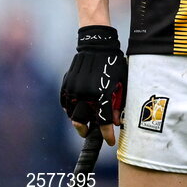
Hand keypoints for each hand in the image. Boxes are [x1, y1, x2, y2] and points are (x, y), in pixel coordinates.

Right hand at [60, 25, 126, 146]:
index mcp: (102, 94)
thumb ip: (118, 102)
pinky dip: (70, 109)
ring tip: (84, 121)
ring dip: (78, 120)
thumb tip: (117, 121)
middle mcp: (86, 94)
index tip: (110, 141)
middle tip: (90, 132)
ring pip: (71, 115)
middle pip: (81, 123)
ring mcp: (74, 90)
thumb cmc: (113, 64)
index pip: (104, 121)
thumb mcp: (120, 82)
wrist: (96, 46)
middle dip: (86, 130)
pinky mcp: (66, 86)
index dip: (107, 134)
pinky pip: (65, 103)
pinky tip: (77, 108)